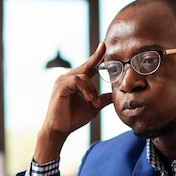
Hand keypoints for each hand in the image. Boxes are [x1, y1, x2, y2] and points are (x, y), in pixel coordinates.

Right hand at [34, 42, 113, 162]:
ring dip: (92, 90)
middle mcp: (68, 77)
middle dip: (96, 60)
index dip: (97, 56)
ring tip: (94, 103)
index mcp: (76, 81)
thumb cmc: (73, 118)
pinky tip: (89, 100)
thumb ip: (102, 99)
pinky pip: (77, 82)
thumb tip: (115, 95)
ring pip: (83, 76)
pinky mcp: (60, 87)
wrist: (60, 130)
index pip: (88, 66)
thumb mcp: (93, 107)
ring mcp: (62, 81)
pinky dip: (85, 91)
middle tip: (105, 50)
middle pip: (86, 67)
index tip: (104, 44)